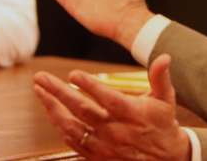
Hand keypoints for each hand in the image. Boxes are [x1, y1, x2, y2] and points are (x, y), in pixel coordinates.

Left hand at [34, 54, 190, 160]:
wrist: (166, 159)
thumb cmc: (163, 124)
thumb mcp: (166, 99)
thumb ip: (160, 76)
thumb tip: (164, 56)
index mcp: (132, 113)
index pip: (107, 99)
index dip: (90, 86)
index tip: (73, 74)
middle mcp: (115, 130)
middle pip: (82, 110)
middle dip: (58, 92)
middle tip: (41, 78)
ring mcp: (104, 145)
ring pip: (72, 127)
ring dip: (53, 109)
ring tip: (40, 92)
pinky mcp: (97, 156)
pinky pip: (73, 141)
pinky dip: (60, 126)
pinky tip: (51, 113)